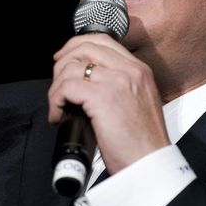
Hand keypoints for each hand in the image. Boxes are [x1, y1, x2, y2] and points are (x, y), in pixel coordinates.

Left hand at [48, 34, 169, 173]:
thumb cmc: (142, 144)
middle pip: (84, 47)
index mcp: (139, 71)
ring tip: (59, 107)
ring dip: (57, 88)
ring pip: (71, 68)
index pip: (103, 41)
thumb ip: (119, 86)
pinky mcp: (102, 97)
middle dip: (62, 64)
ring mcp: (117, 82)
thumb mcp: (138, 104)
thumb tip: (86, 82)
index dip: (77, 48)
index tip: (64, 60)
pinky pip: (66, 87)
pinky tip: (59, 116)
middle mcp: (130, 71)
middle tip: (57, 85)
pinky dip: (56, 101)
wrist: (150, 164)